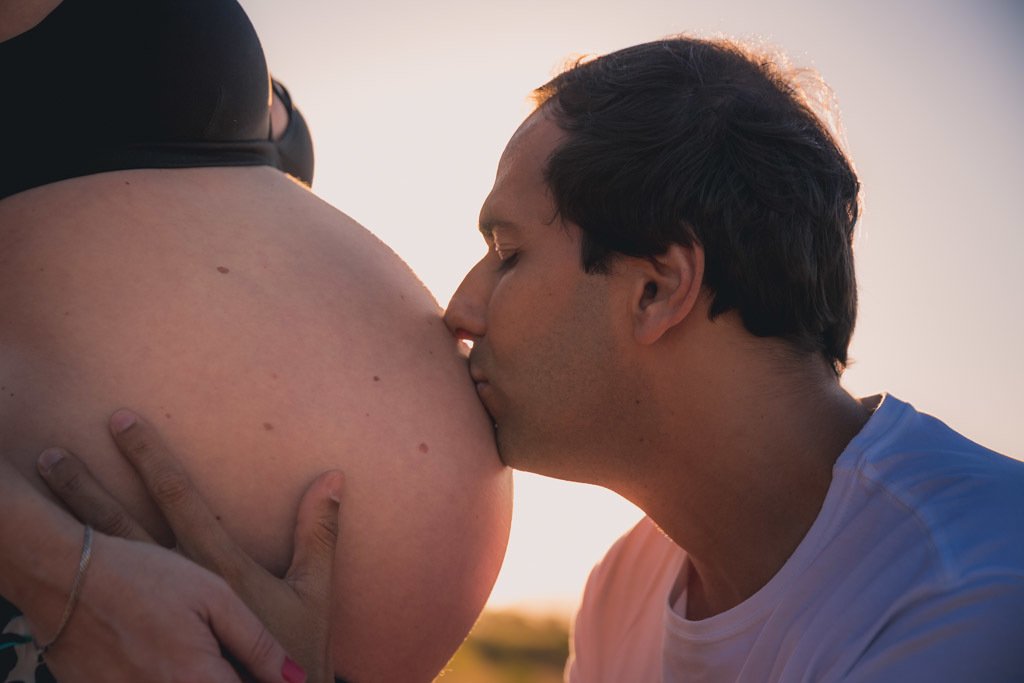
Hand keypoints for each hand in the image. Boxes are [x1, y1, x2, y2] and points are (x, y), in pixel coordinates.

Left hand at [38, 409, 342, 682]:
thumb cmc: (296, 651)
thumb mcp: (313, 591)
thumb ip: (319, 533)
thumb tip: (334, 477)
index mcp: (216, 567)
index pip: (177, 496)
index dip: (150, 457)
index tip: (122, 423)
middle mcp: (174, 584)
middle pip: (118, 525)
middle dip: (82, 488)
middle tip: (50, 455)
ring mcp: (150, 615)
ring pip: (98, 559)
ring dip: (67, 523)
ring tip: (42, 491)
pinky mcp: (135, 642)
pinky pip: (92, 607)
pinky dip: (66, 580)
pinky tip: (41, 566)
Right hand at [38, 533, 306, 682]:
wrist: (64, 576)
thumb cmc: (145, 577)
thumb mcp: (214, 596)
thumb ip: (257, 643)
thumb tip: (295, 678)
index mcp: (196, 680)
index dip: (262, 681)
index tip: (262, 669)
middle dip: (229, 676)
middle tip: (224, 655)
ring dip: (196, 677)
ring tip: (186, 646)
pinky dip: (163, 678)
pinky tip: (159, 655)